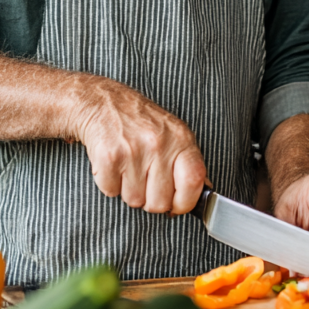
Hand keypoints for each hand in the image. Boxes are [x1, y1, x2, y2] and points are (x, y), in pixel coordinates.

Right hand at [69, 74, 206, 214]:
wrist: (103, 102)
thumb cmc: (142, 121)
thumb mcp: (174, 134)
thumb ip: (189, 162)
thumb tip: (205, 190)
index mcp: (181, 139)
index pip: (193, 182)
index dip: (186, 203)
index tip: (177, 206)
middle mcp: (159, 144)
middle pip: (160, 202)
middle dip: (151, 200)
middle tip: (145, 181)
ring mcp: (133, 150)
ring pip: (134, 200)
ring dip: (129, 191)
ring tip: (129, 168)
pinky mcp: (109, 156)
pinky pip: (111, 191)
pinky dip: (110, 184)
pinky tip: (114, 165)